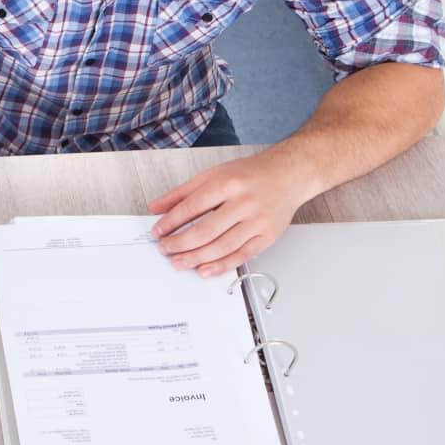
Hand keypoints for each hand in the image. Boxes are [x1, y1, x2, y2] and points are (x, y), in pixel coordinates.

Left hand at [149, 150, 318, 277]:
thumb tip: (156, 207)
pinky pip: (242, 256)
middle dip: (180, 244)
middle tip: (165, 249)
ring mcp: (257, 221)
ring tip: (179, 262)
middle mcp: (243, 203)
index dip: (171, 222)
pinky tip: (205, 269)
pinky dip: (221, 266)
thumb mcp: (212, 174)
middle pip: (206, 230)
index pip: (192, 207)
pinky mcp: (268, 236)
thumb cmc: (249, 174)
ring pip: (222, 246)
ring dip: (197, 258)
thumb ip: (182, 192)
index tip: (158, 232)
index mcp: (227, 183)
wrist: (288, 175)